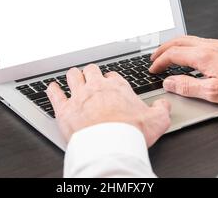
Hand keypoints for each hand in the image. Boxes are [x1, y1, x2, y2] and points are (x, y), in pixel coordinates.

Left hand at [46, 65, 170, 146]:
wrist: (110, 146)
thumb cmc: (131, 133)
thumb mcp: (157, 121)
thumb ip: (162, 110)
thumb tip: (164, 105)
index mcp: (117, 87)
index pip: (112, 76)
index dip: (111, 79)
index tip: (110, 83)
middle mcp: (97, 87)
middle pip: (91, 71)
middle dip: (90, 73)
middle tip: (90, 77)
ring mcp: (79, 96)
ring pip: (73, 76)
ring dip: (73, 76)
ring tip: (73, 77)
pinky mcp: (65, 109)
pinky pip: (54, 93)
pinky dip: (53, 90)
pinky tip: (53, 88)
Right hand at [149, 36, 217, 106]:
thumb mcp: (213, 92)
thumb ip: (187, 86)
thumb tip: (169, 82)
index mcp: (202, 55)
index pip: (172, 54)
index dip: (159, 62)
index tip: (152, 69)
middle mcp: (208, 45)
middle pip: (177, 41)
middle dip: (162, 49)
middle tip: (153, 58)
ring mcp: (217, 44)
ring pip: (188, 39)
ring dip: (173, 46)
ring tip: (167, 54)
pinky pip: (198, 41)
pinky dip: (186, 46)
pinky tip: (189, 55)